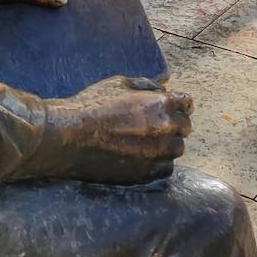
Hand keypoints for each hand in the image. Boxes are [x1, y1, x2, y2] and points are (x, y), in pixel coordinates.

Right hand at [20, 76, 192, 184]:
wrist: (69, 137)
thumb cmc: (91, 106)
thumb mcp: (118, 83)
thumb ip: (145, 85)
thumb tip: (161, 89)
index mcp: (161, 104)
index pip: (187, 104)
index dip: (179, 104)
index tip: (173, 108)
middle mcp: (165, 129)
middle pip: (184, 127)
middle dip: (174, 124)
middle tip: (155, 125)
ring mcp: (157, 154)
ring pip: (176, 149)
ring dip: (167, 144)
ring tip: (147, 141)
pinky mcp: (146, 173)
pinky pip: (165, 168)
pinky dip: (158, 162)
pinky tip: (142, 156)